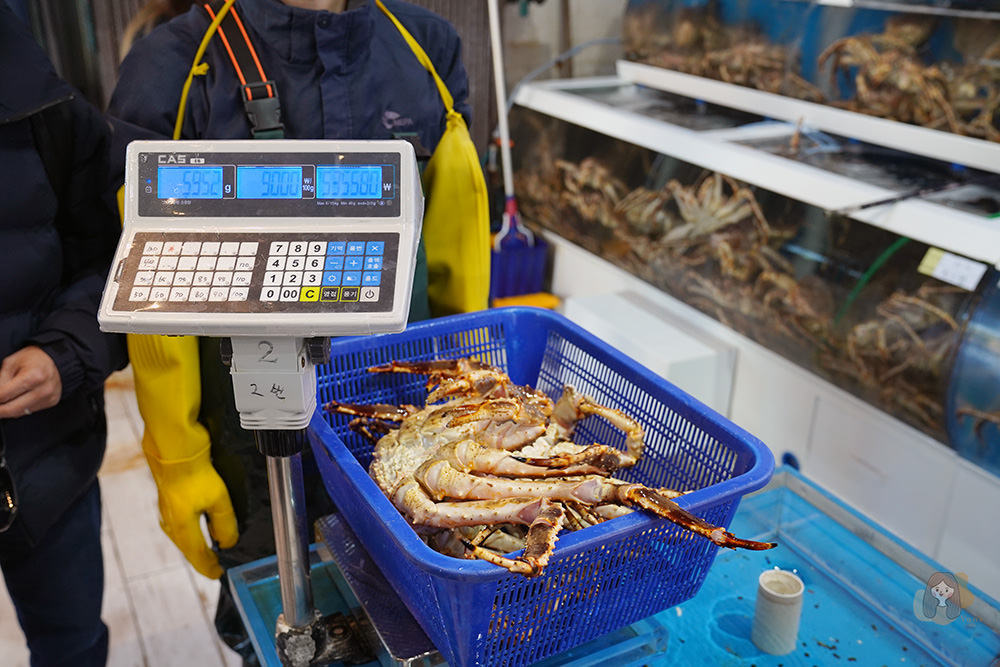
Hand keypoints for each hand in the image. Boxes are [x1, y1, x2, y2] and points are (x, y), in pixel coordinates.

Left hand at [0, 346, 60, 417]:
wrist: (56, 360)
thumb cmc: (32, 359)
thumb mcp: (10, 363)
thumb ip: (1, 380)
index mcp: (33, 377)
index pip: (4, 396)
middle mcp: (43, 389)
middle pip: (12, 409)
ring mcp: (49, 397)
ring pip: (19, 412)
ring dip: (7, 411)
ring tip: (2, 403)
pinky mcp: (51, 402)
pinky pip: (29, 411)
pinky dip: (19, 408)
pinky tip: (17, 400)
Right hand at [147, 445, 238, 578]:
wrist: (174, 448)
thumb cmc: (195, 473)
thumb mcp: (218, 500)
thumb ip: (224, 524)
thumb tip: (227, 542)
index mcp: (183, 528)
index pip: (197, 556)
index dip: (209, 567)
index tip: (218, 574)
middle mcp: (170, 523)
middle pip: (188, 548)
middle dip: (202, 558)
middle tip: (215, 565)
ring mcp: (166, 511)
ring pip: (183, 536)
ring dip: (196, 545)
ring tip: (210, 548)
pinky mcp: (167, 500)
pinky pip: (180, 523)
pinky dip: (191, 531)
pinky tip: (199, 525)